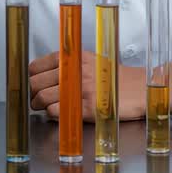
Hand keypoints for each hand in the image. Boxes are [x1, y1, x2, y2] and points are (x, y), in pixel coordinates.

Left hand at [28, 50, 147, 121]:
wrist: (139, 89)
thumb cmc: (114, 77)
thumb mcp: (90, 61)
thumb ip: (68, 65)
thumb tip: (43, 75)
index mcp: (73, 57)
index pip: (36, 67)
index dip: (32, 79)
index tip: (36, 86)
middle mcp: (74, 70)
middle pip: (35, 84)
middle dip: (33, 95)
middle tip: (38, 101)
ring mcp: (80, 89)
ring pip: (43, 99)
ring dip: (42, 107)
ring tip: (49, 109)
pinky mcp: (86, 108)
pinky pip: (57, 113)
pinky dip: (55, 115)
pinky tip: (63, 114)